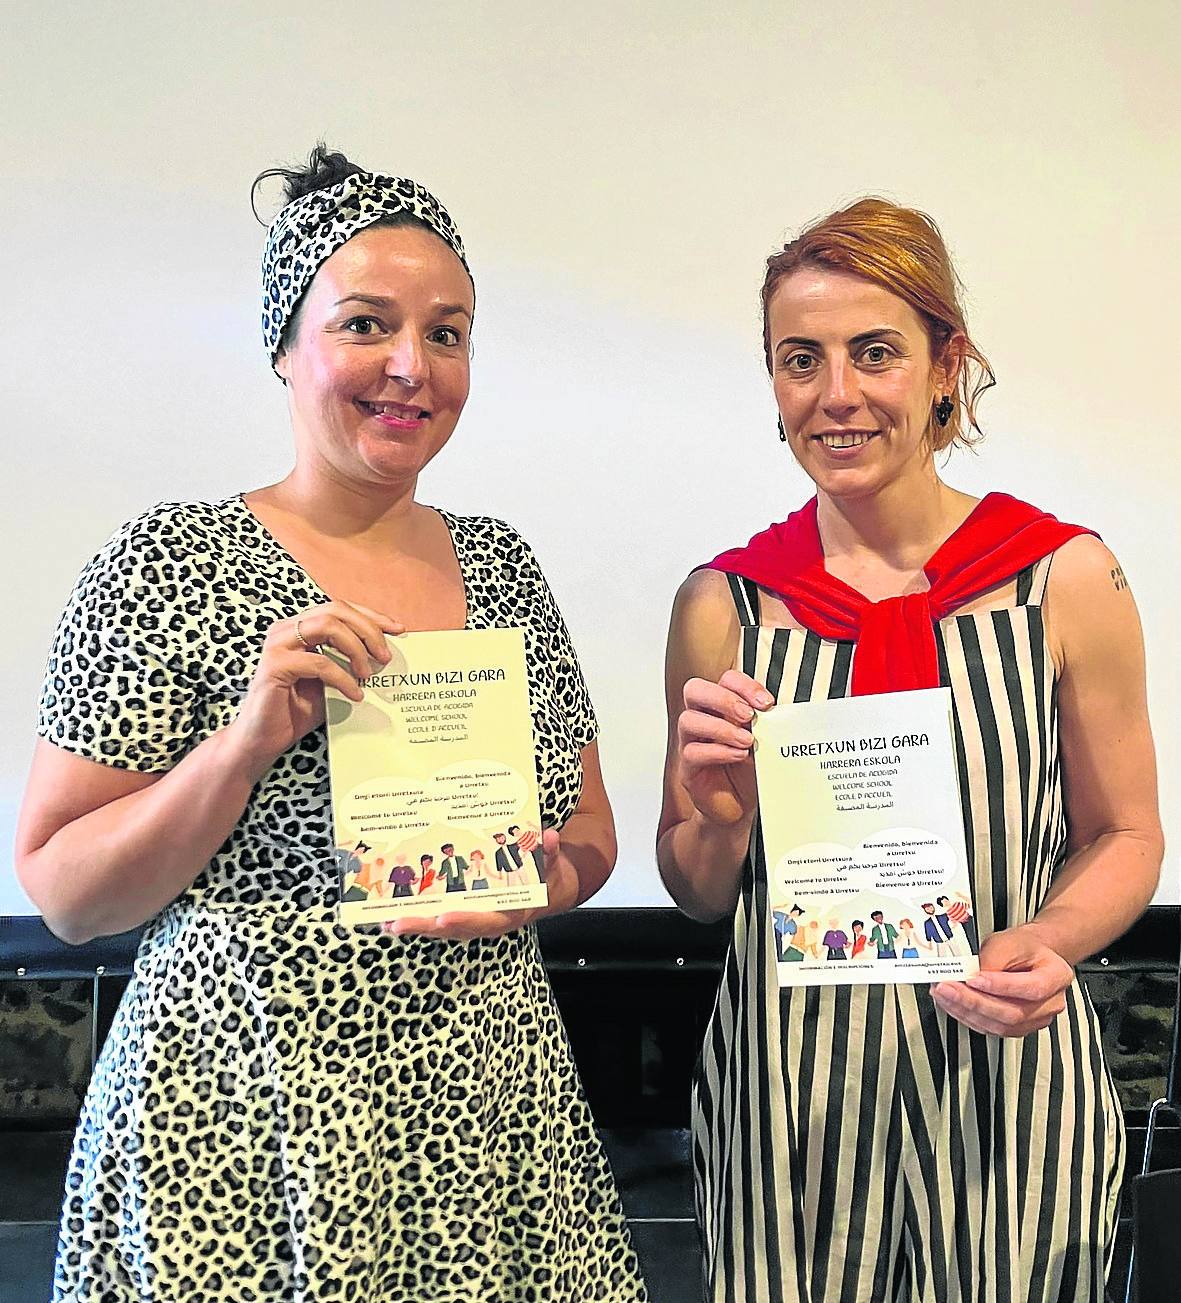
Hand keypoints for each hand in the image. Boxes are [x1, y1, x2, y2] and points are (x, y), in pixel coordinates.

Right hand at [226, 600, 402, 779]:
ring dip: (356, 648)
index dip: (371, 616)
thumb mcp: (331, 681)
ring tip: (368, 673)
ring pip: (328, 627)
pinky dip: (343, 678)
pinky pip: (320, 663)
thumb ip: (350, 662)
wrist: (263, 740)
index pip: (339, 609)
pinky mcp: (275, 666)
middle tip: (385, 655)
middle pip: (335, 610)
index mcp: (299, 628)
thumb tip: (385, 653)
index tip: (398, 629)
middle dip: (367, 629)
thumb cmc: (296, 710)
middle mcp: (286, 629)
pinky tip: (355, 694)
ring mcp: (278, 645)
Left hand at [385, 829, 578, 941]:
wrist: (547, 890)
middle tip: (397, 923)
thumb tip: (549, 837)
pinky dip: (416, 915)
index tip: (445, 917)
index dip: (465, 920)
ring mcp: (471, 917)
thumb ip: (549, 855)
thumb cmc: (546, 879)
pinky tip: (391, 911)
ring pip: (439, 925)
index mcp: (508, 914)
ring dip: (414, 923)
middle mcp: (486, 920)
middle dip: (424, 926)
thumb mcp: (552, 868)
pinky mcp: (461, 910)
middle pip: (452, 928)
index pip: (485, 921)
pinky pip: (436, 915)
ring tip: (385, 920)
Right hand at [678, 669, 773, 825]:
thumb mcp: (763, 742)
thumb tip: (773, 712)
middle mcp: (702, 720)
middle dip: (723, 698)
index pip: (724, 680)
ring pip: (688, 720)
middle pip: (694, 690)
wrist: (740, 806)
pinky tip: (739, 756)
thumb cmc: (749, 771)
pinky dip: (719, 751)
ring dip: (721, 727)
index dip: (743, 685)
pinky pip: (693, 752)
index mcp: (721, 708)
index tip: (766, 702)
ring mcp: (691, 743)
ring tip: (746, 740)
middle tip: (748, 715)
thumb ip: (764, 725)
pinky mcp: (688, 768)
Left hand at [930, 924, 1073, 1036]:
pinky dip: (968, 1017)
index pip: (1031, 988)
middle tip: (948, 988)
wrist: (1032, 955)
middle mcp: (1050, 1003)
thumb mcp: (1008, 942)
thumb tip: (969, 976)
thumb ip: (992, 959)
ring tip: (944, 995)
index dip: (1000, 986)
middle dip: (974, 1002)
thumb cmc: (1024, 947)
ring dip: (967, 1012)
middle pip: (1013, 1013)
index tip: (973, 978)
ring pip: (1000, 1026)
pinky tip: (952, 1004)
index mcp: (1056, 976)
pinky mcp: (1017, 1027)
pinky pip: (992, 1029)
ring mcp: (1035, 1020)